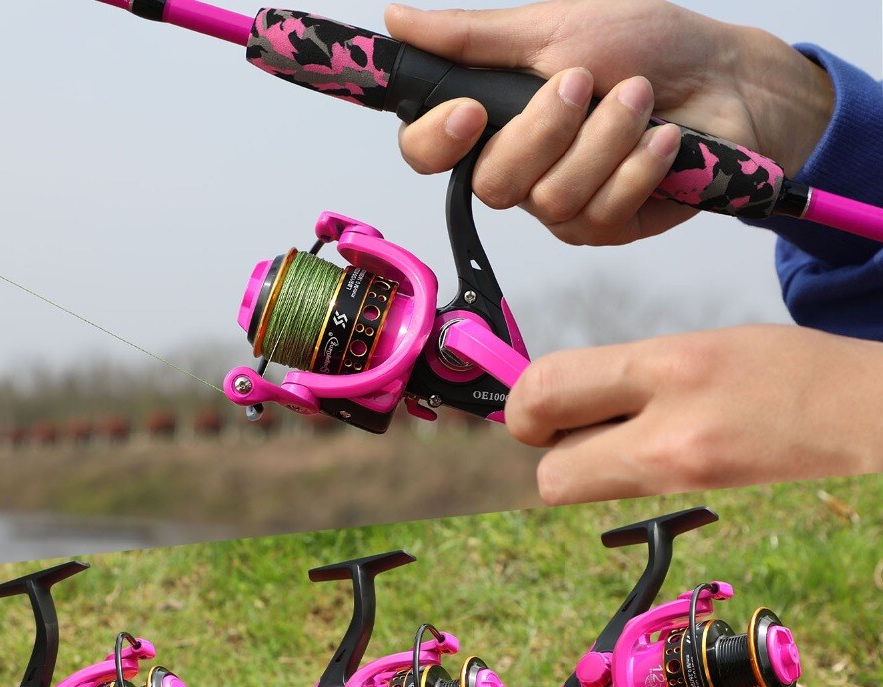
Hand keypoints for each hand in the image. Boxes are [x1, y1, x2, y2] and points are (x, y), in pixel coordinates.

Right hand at [386, 1, 833, 245]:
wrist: (728, 77)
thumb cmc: (645, 43)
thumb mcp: (554, 25)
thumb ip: (474, 37)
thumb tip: (396, 20)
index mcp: (496, 121)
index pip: (429, 154)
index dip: (436, 143)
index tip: (470, 112)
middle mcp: (522, 170)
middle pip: (493, 184)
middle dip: (544, 129)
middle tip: (585, 80)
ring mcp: (565, 205)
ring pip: (551, 199)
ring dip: (604, 139)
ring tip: (640, 98)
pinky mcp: (610, 227)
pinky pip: (602, 212)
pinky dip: (638, 166)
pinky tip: (665, 138)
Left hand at [504, 326, 882, 503]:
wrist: (875, 422)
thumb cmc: (792, 375)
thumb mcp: (705, 346)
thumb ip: (629, 374)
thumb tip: (563, 399)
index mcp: (673, 366)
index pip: (545, 390)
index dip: (525, 406)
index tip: (539, 407)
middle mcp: (673, 433)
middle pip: (548, 476)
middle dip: (546, 455)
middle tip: (573, 434)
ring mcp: (689, 489)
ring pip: (582, 500)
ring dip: (586, 474)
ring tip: (633, 445)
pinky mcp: (703, 521)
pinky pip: (626, 512)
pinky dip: (626, 493)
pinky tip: (666, 468)